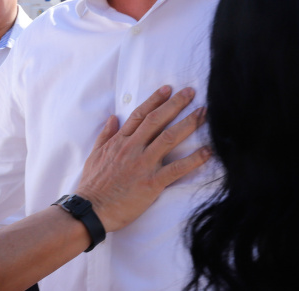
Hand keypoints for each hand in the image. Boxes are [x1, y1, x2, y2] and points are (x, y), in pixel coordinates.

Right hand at [74, 86, 209, 232]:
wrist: (90, 210)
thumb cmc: (92, 186)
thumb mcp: (94, 155)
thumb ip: (105, 136)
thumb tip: (112, 118)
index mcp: (119, 141)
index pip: (139, 114)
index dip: (155, 100)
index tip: (168, 89)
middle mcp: (132, 148)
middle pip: (157, 120)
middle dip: (176, 104)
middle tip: (191, 92)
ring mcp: (143, 164)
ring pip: (169, 138)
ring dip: (188, 124)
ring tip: (204, 113)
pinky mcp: (151, 183)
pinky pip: (176, 169)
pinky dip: (194, 160)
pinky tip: (208, 152)